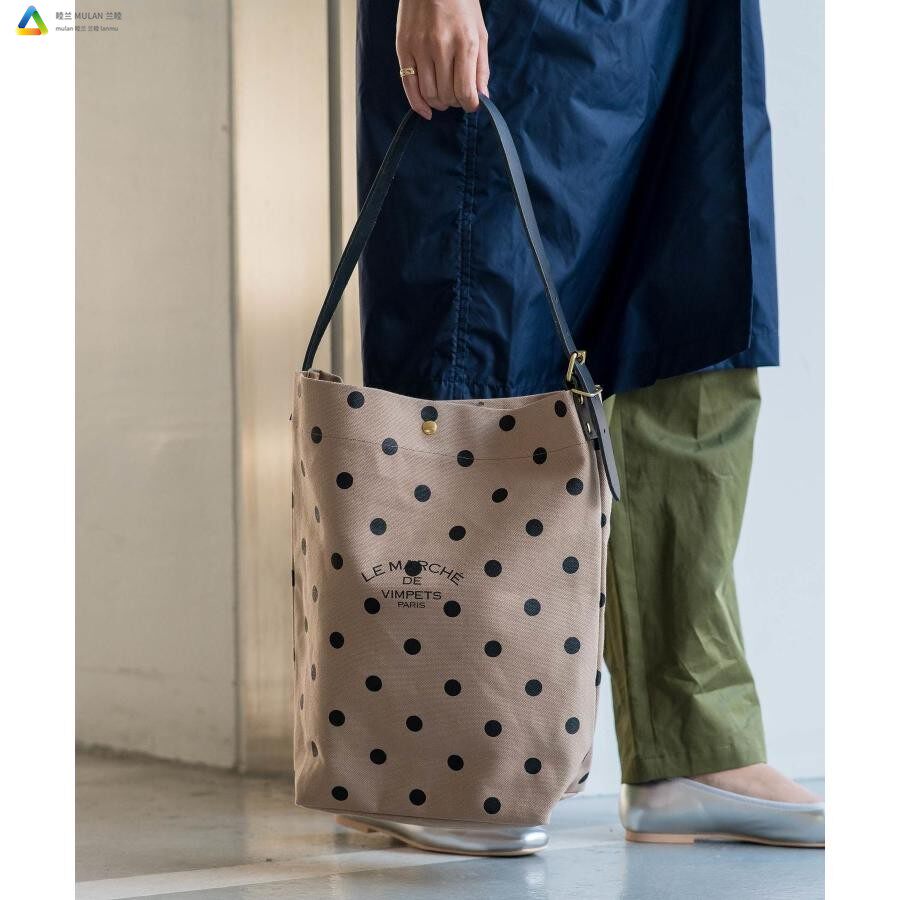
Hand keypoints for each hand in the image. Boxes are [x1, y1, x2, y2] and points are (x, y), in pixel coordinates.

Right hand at [396, 0, 489, 119]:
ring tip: (444, 96)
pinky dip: (418, 104)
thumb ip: (481, 67)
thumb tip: (483, 97)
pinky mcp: (403, 48)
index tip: (472, 104)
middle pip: (447, 95)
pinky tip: (426, 110)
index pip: (465, 91)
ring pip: (429, 94)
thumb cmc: (460, 4)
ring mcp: (419, 48)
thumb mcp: (480, 31)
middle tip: (458, 96)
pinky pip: (408, 86)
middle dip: (455, 102)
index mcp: (465, 42)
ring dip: (439, 102)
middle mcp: (441, 46)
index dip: (470, 105)